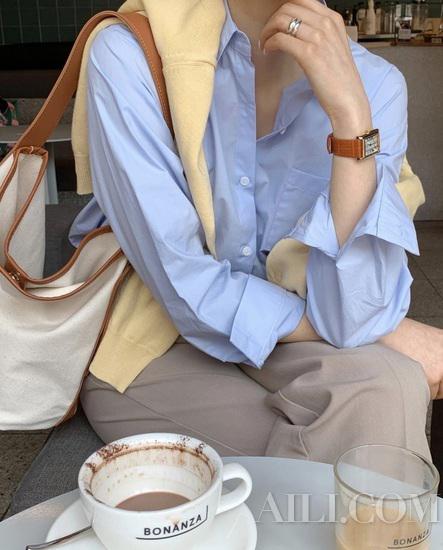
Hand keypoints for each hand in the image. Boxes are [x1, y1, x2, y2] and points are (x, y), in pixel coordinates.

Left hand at [259, 0, 370, 127]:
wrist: (348, 100)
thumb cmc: (340, 80)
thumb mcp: (334, 47)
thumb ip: (320, 34)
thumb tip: (299, 30)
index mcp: (333, 19)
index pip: (302, 0)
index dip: (283, 10)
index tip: (276, 23)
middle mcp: (326, 23)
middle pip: (288, 7)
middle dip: (272, 20)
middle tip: (267, 35)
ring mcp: (318, 37)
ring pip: (281, 20)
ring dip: (267, 32)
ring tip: (265, 44)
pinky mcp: (308, 53)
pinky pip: (280, 39)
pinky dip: (269, 43)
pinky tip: (268, 51)